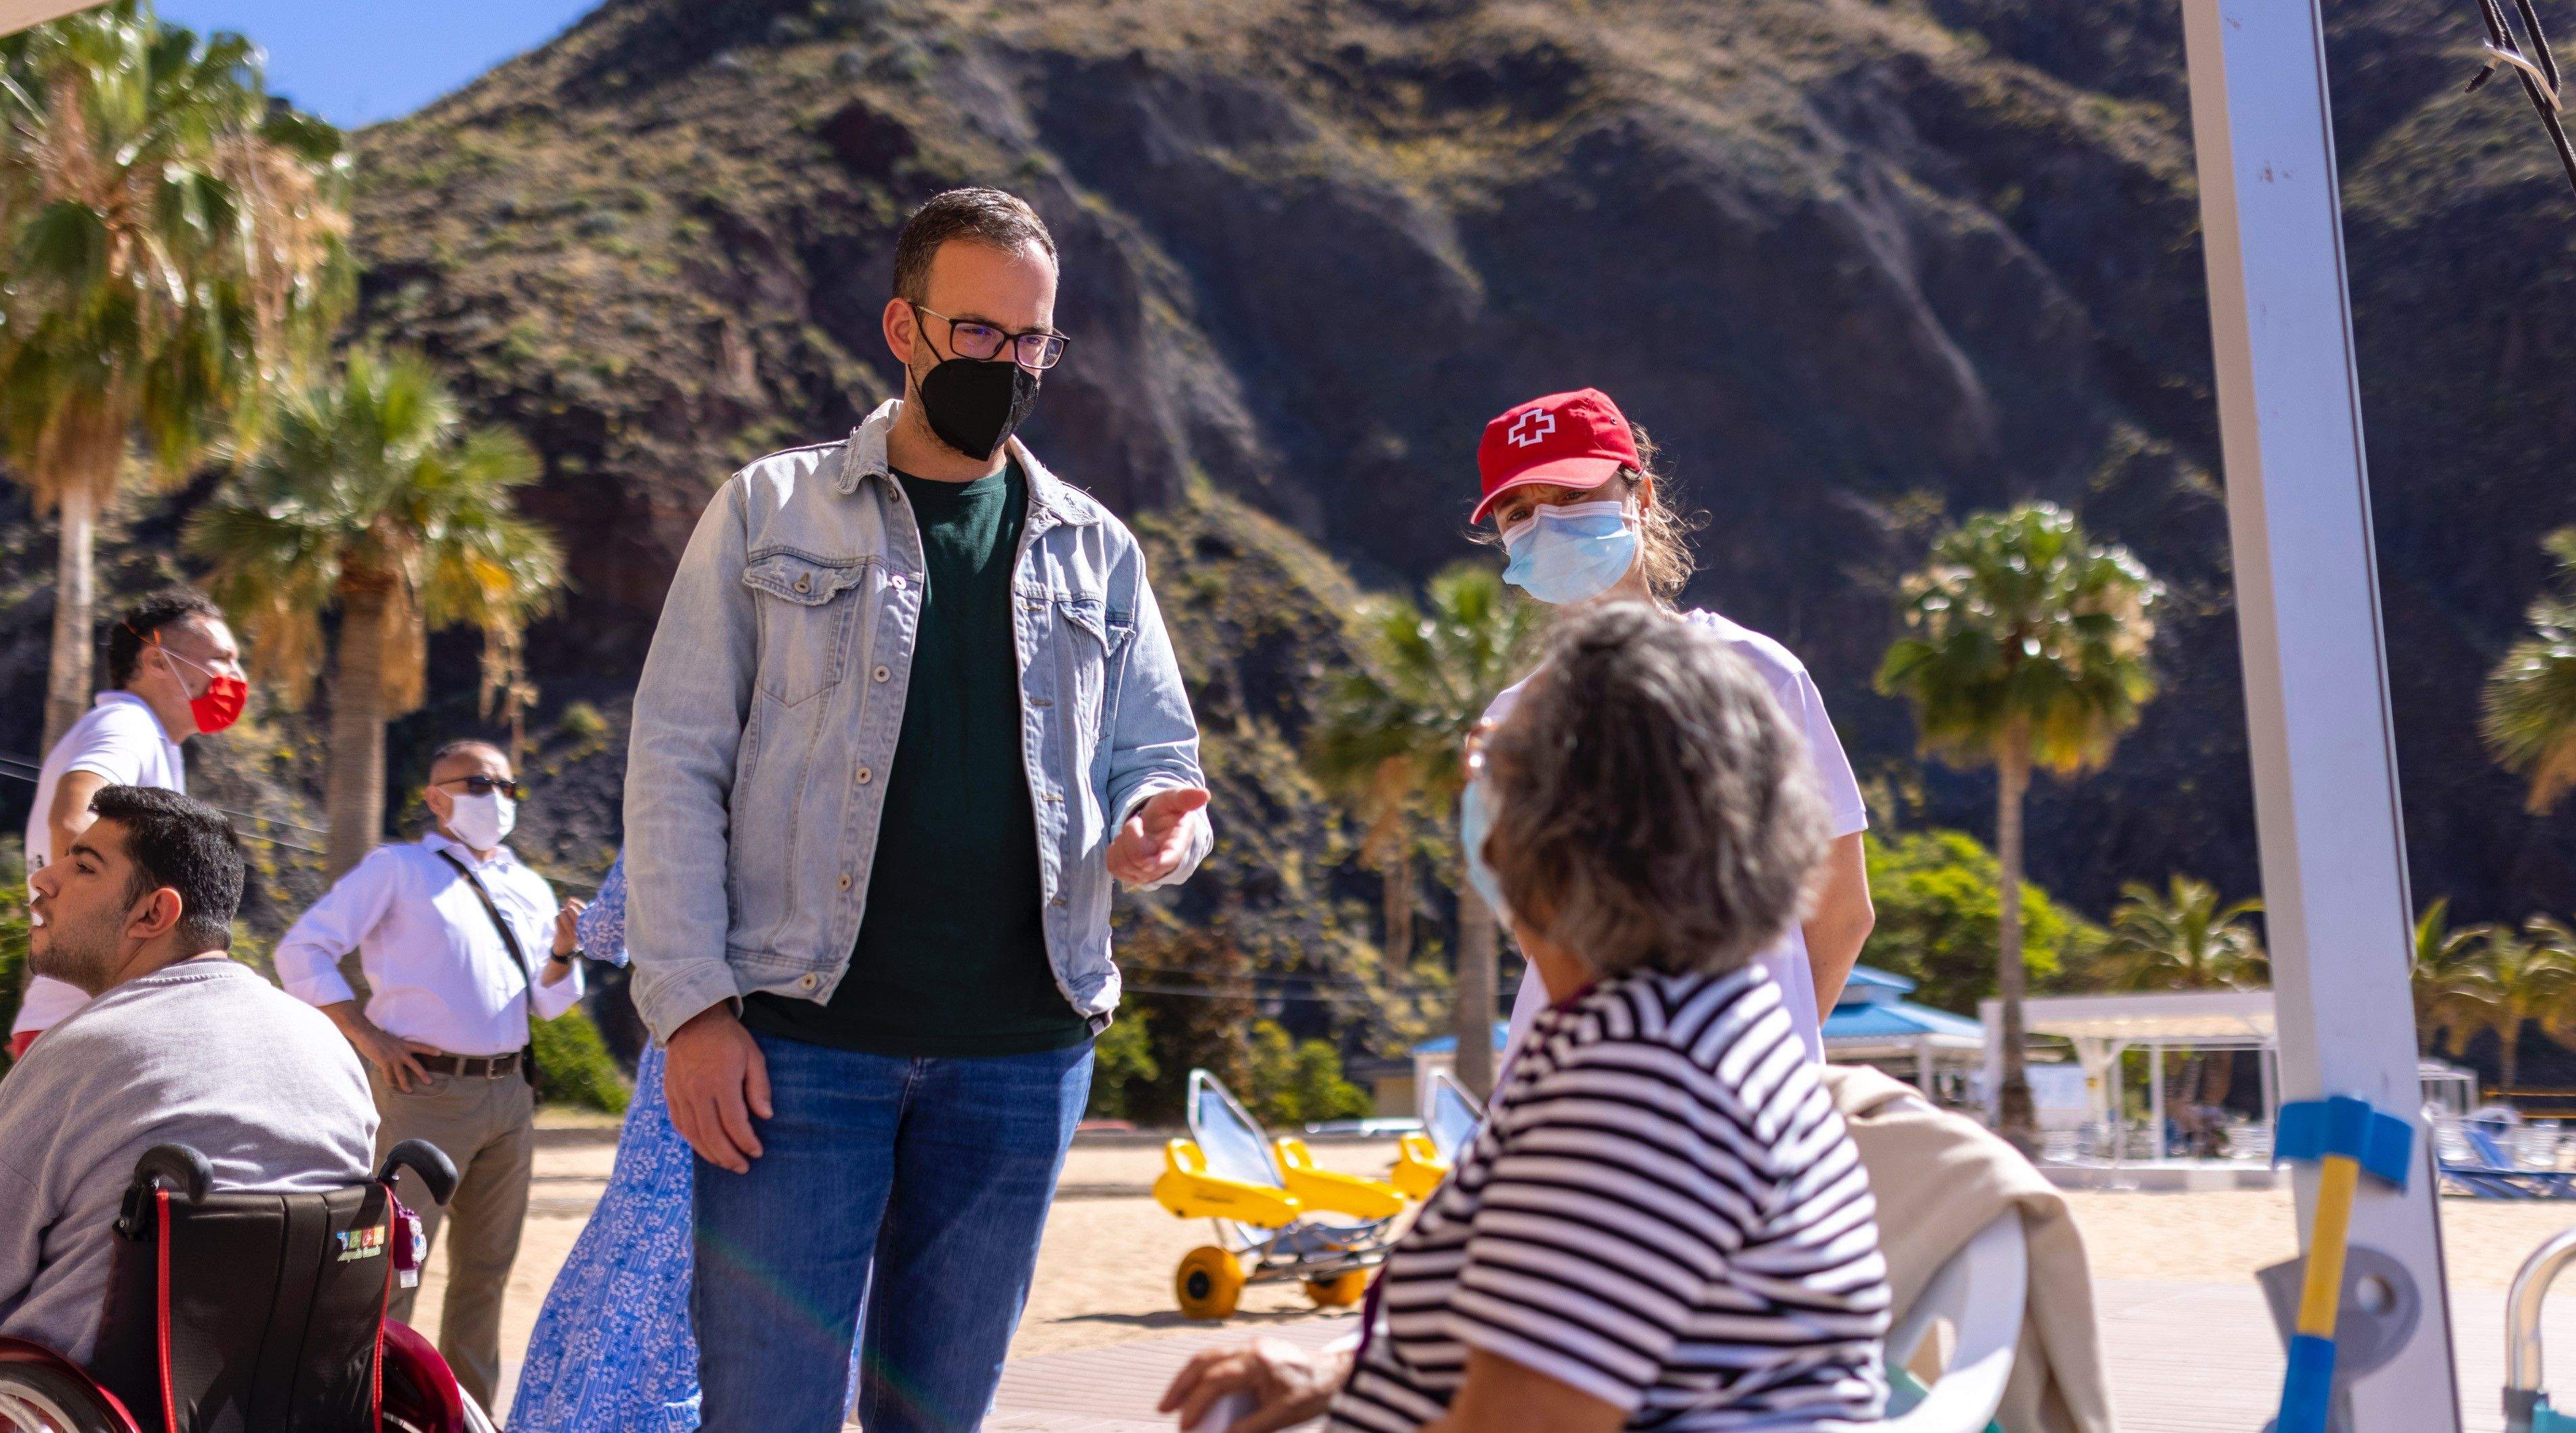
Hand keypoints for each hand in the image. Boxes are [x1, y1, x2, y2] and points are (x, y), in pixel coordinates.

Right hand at [338, 1012, 442, 1093]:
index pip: (421, 1047)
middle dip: (422, 1074)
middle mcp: (401, 1051)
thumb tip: (400, 1054)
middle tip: (429, 1082)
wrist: (367, 1034)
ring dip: (406, 1084)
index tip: (440, 1053)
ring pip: (402, 1074)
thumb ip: (398, 1048)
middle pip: (415, 1065)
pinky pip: (388, 1075)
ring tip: (410, 1091)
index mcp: (404, 1044)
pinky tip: (392, 1087)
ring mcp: (393, 1058)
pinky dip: (390, 1082)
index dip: (430, 1050)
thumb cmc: (379, 1037)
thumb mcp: (393, 1040)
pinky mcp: (384, 1062)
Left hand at [553, 897, 585, 957]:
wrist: (564, 952)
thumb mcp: (578, 926)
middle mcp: (581, 930)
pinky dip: (557, 918)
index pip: (584, 910)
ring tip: (562, 915)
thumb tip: (569, 899)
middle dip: (568, 907)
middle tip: (565, 908)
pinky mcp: (561, 935)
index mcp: (587, 927)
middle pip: (573, 912)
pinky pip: (557, 920)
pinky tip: (558, 920)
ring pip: (564, 915)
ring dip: (561, 913)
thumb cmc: (571, 935)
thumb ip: (575, 912)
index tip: (570, 899)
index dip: (577, 903)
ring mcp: (571, 933)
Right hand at [664, 1003, 770, 1173]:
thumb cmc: (728, 1038)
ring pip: (694, 1135)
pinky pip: (681, 1125)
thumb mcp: (753, 1056)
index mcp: (720, 1082)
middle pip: (712, 1135)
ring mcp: (680, 1094)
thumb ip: (759, 1087)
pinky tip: (705, 1147)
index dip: (746, 1142)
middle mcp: (697, 1092)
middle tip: (743, 1168)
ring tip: (727, 1163)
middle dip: (729, 1156)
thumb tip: (766, 1116)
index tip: (758, 1152)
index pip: (734, 1123)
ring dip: (711, 1154)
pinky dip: (693, 1141)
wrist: (691, 1019)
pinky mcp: (670, 1094)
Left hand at [1107, 786, 1209, 886]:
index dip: (1163, 861)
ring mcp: (1146, 875)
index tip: (1158, 860)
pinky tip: (1126, 843)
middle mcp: (1163, 866)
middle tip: (1137, 820)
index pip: (1169, 859)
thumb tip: (1205, 794)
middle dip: (1130, 832)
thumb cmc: (1166, 813)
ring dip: (1122, 841)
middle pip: (1138, 857)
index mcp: (1177, 847)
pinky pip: (1113, 866)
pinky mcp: (1130, 877)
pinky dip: (1114, 850)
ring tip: (1134, 832)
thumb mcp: (1173, 800)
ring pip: (1123, 863)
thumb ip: (1185, 797)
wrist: (1156, 827)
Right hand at [1159, 1338, 1351, 1432]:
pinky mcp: (1255, 1350)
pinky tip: (1199, 1389)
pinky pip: (1221, 1357)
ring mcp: (1252, 1345)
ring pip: (1209, 1355)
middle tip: (1163, 1408)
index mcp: (1257, 1360)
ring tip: (1173, 1401)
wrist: (1338, 1371)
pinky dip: (1204, 1373)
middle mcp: (1251, 1347)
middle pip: (1203, 1360)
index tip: (1184, 1425)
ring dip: (1188, 1377)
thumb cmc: (1315, 1390)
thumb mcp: (1283, 1415)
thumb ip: (1250, 1427)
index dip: (1196, 1403)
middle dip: (1180, 1385)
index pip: (1216, 1380)